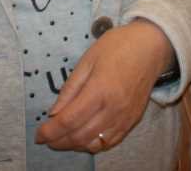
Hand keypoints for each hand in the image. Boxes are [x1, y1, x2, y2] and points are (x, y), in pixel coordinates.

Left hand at [34, 20, 173, 153]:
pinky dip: (93, 145)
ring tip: (62, 138)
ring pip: (94, 143)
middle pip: (79, 136)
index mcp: (99, 90)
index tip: (38, 134)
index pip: (69, 120)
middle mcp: (113, 109)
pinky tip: (83, 138)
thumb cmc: (118, 46)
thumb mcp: (88, 59)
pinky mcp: (132, 121)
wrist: (152, 47)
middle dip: (58, 141)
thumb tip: (54, 113)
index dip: (50, 131)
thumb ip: (70, 88)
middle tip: (47, 138)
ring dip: (74, 145)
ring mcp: (124, 118)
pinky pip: (110, 142)